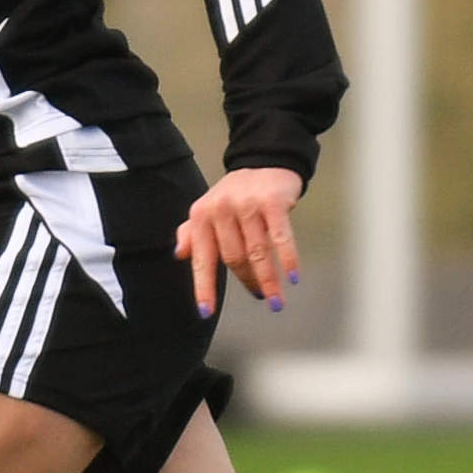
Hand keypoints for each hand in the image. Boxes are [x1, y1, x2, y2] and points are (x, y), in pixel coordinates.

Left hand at [174, 167, 302, 320]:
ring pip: (257, 252)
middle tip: (259, 296)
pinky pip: (281, 237)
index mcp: (202, 216)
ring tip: (275, 300)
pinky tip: (293, 276)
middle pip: (234, 258)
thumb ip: (192, 233)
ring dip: (268, 280)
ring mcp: (247, 205)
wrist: (264, 160)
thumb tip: (179, 254)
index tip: (206, 312)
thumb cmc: (235, 193)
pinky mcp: (273, 202)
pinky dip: (288, 259)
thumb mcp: (208, 209)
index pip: (202, 258)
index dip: (204, 287)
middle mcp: (221, 209)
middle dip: (247, 282)